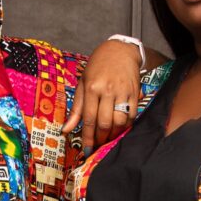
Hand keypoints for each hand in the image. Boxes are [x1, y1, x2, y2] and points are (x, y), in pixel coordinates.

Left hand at [63, 40, 141, 154]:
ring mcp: (123, 92)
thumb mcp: (82, 84)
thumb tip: (66, 130)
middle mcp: (108, 90)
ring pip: (119, 122)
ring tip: (108, 138)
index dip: (87, 138)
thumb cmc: (97, 67)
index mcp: (92, 88)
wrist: (120, 51)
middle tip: (98, 144)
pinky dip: (125, 127)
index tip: (86, 150)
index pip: (88, 119)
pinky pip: (131, 116)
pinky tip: (119, 129)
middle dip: (100, 138)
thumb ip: (76, 109)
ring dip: (113, 135)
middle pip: (104, 123)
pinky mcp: (134, 93)